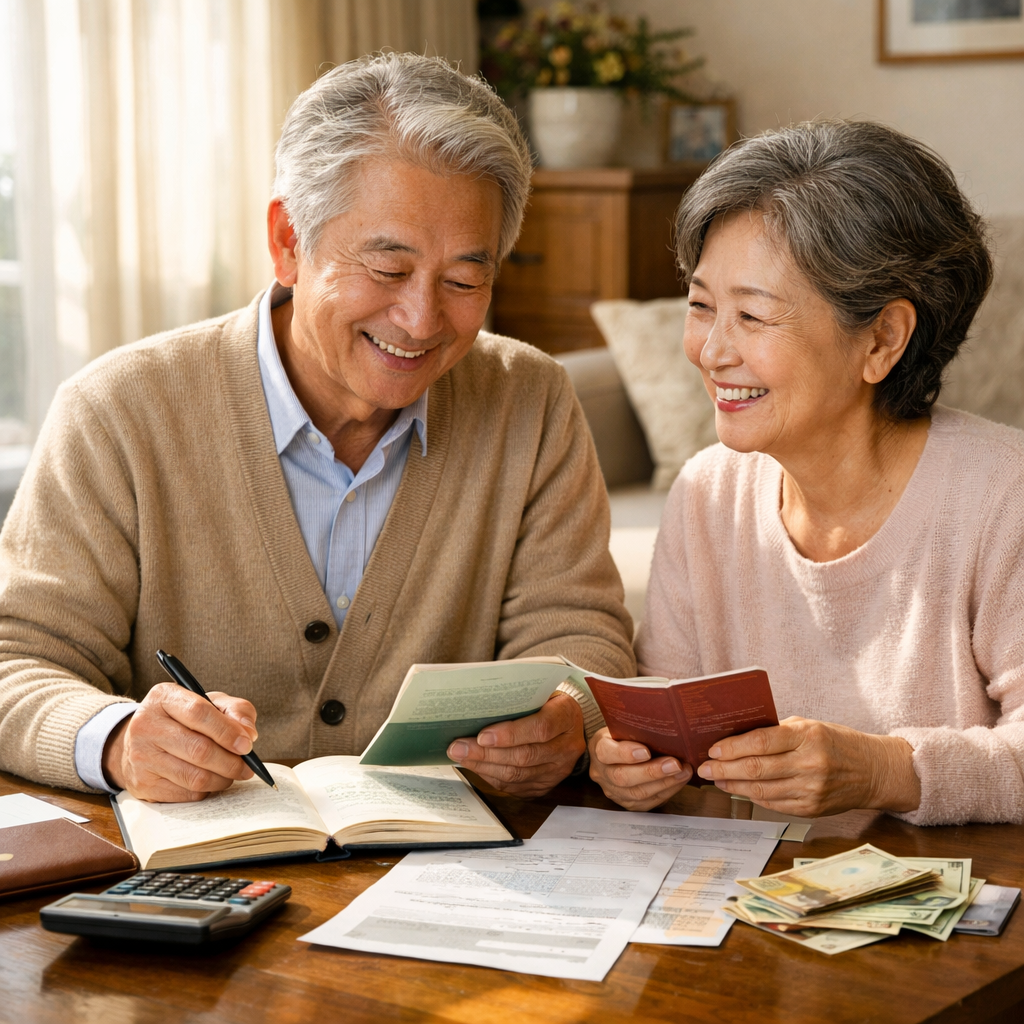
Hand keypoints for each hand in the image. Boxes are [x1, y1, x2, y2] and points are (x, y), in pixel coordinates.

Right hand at [101, 683, 258, 801]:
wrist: (141, 741)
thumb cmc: (183, 719)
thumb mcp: (210, 702)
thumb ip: (236, 710)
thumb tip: (248, 733)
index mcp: (163, 697)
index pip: (199, 713)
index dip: (227, 731)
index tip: (247, 745)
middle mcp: (146, 725)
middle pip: (199, 750)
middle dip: (231, 762)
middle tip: (247, 767)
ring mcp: (141, 757)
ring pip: (194, 777)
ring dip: (222, 779)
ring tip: (232, 773)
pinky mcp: (143, 783)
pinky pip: (186, 794)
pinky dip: (207, 790)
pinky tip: (211, 780)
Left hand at [446, 692, 585, 796]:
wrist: (569, 723)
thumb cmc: (546, 702)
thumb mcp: (539, 692)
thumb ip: (516, 700)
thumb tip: (475, 709)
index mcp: (567, 716)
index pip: (540, 728)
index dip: (510, 734)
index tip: (482, 736)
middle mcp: (567, 746)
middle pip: (525, 756)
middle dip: (487, 754)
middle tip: (458, 748)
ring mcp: (559, 770)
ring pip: (518, 775)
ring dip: (485, 767)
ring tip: (461, 756)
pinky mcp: (547, 785)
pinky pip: (516, 786)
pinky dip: (492, 777)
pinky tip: (476, 766)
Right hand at [588, 727, 691, 810]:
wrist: (616, 753)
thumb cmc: (624, 735)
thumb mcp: (623, 726)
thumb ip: (636, 728)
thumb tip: (664, 726)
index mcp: (598, 748)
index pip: (606, 752)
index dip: (625, 754)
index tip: (646, 751)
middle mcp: (601, 772)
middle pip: (623, 777)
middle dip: (652, 772)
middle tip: (675, 764)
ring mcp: (612, 791)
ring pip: (636, 793)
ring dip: (664, 783)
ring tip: (683, 772)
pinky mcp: (626, 803)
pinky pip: (646, 803)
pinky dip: (666, 792)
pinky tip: (679, 782)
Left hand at [695, 716, 920, 815]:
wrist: (875, 771)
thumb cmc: (837, 742)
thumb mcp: (809, 726)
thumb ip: (777, 732)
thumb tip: (736, 738)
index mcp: (808, 737)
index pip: (761, 742)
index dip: (732, 747)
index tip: (713, 749)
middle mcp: (810, 764)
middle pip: (756, 769)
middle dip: (724, 769)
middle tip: (704, 767)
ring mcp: (812, 790)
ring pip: (761, 790)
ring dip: (733, 786)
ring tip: (716, 779)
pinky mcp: (812, 809)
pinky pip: (773, 804)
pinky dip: (752, 797)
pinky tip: (739, 790)